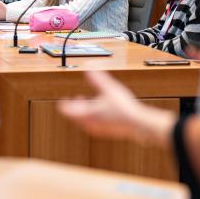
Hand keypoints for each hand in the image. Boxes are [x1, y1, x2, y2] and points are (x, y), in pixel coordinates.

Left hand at [60, 70, 175, 144]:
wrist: (137, 123)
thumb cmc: (123, 107)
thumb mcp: (109, 88)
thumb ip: (97, 78)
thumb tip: (88, 67)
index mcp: (87, 114)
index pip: (68, 111)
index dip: (63, 105)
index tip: (62, 100)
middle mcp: (90, 123)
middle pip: (75, 117)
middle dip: (74, 107)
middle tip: (76, 98)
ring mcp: (98, 129)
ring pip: (84, 121)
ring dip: (83, 112)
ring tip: (89, 104)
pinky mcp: (106, 131)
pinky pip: (94, 125)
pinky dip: (92, 117)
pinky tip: (102, 111)